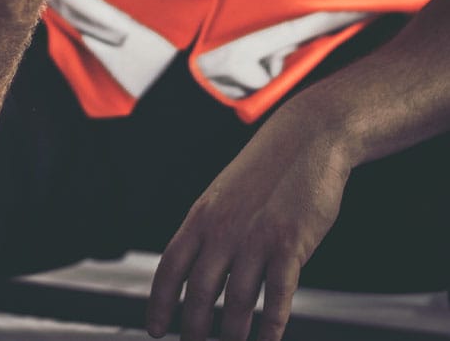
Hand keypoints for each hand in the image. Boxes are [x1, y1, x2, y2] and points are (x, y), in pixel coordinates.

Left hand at [146, 106, 351, 340]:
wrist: (306, 140)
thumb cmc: (265, 172)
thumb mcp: (223, 196)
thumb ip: (209, 230)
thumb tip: (196, 269)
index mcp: (201, 217)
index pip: (169, 268)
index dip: (160, 303)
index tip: (156, 330)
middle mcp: (222, 229)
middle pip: (199, 290)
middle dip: (193, 326)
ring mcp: (256, 237)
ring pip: (237, 299)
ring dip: (233, 332)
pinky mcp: (289, 244)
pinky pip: (278, 295)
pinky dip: (272, 325)